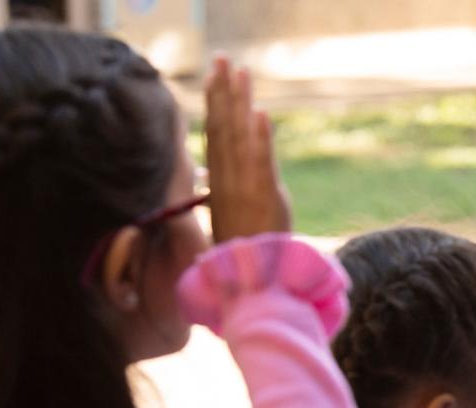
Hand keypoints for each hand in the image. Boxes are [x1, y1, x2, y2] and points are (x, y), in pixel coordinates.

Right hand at [204, 55, 291, 242]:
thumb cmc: (244, 248)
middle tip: (222, 58)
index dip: (213, 104)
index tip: (213, 76)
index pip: (214, 135)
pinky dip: (260, 138)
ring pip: (239, 137)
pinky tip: (260, 113)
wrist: (253, 279)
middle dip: (222, 91)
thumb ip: (223, 187)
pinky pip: (261, 163)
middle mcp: (228, 180)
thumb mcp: (229, 213)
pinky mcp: (265, 197)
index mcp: (219, 182)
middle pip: (222, 127)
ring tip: (240, 72)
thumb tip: (210, 171)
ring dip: (240, 102)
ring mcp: (245, 187)